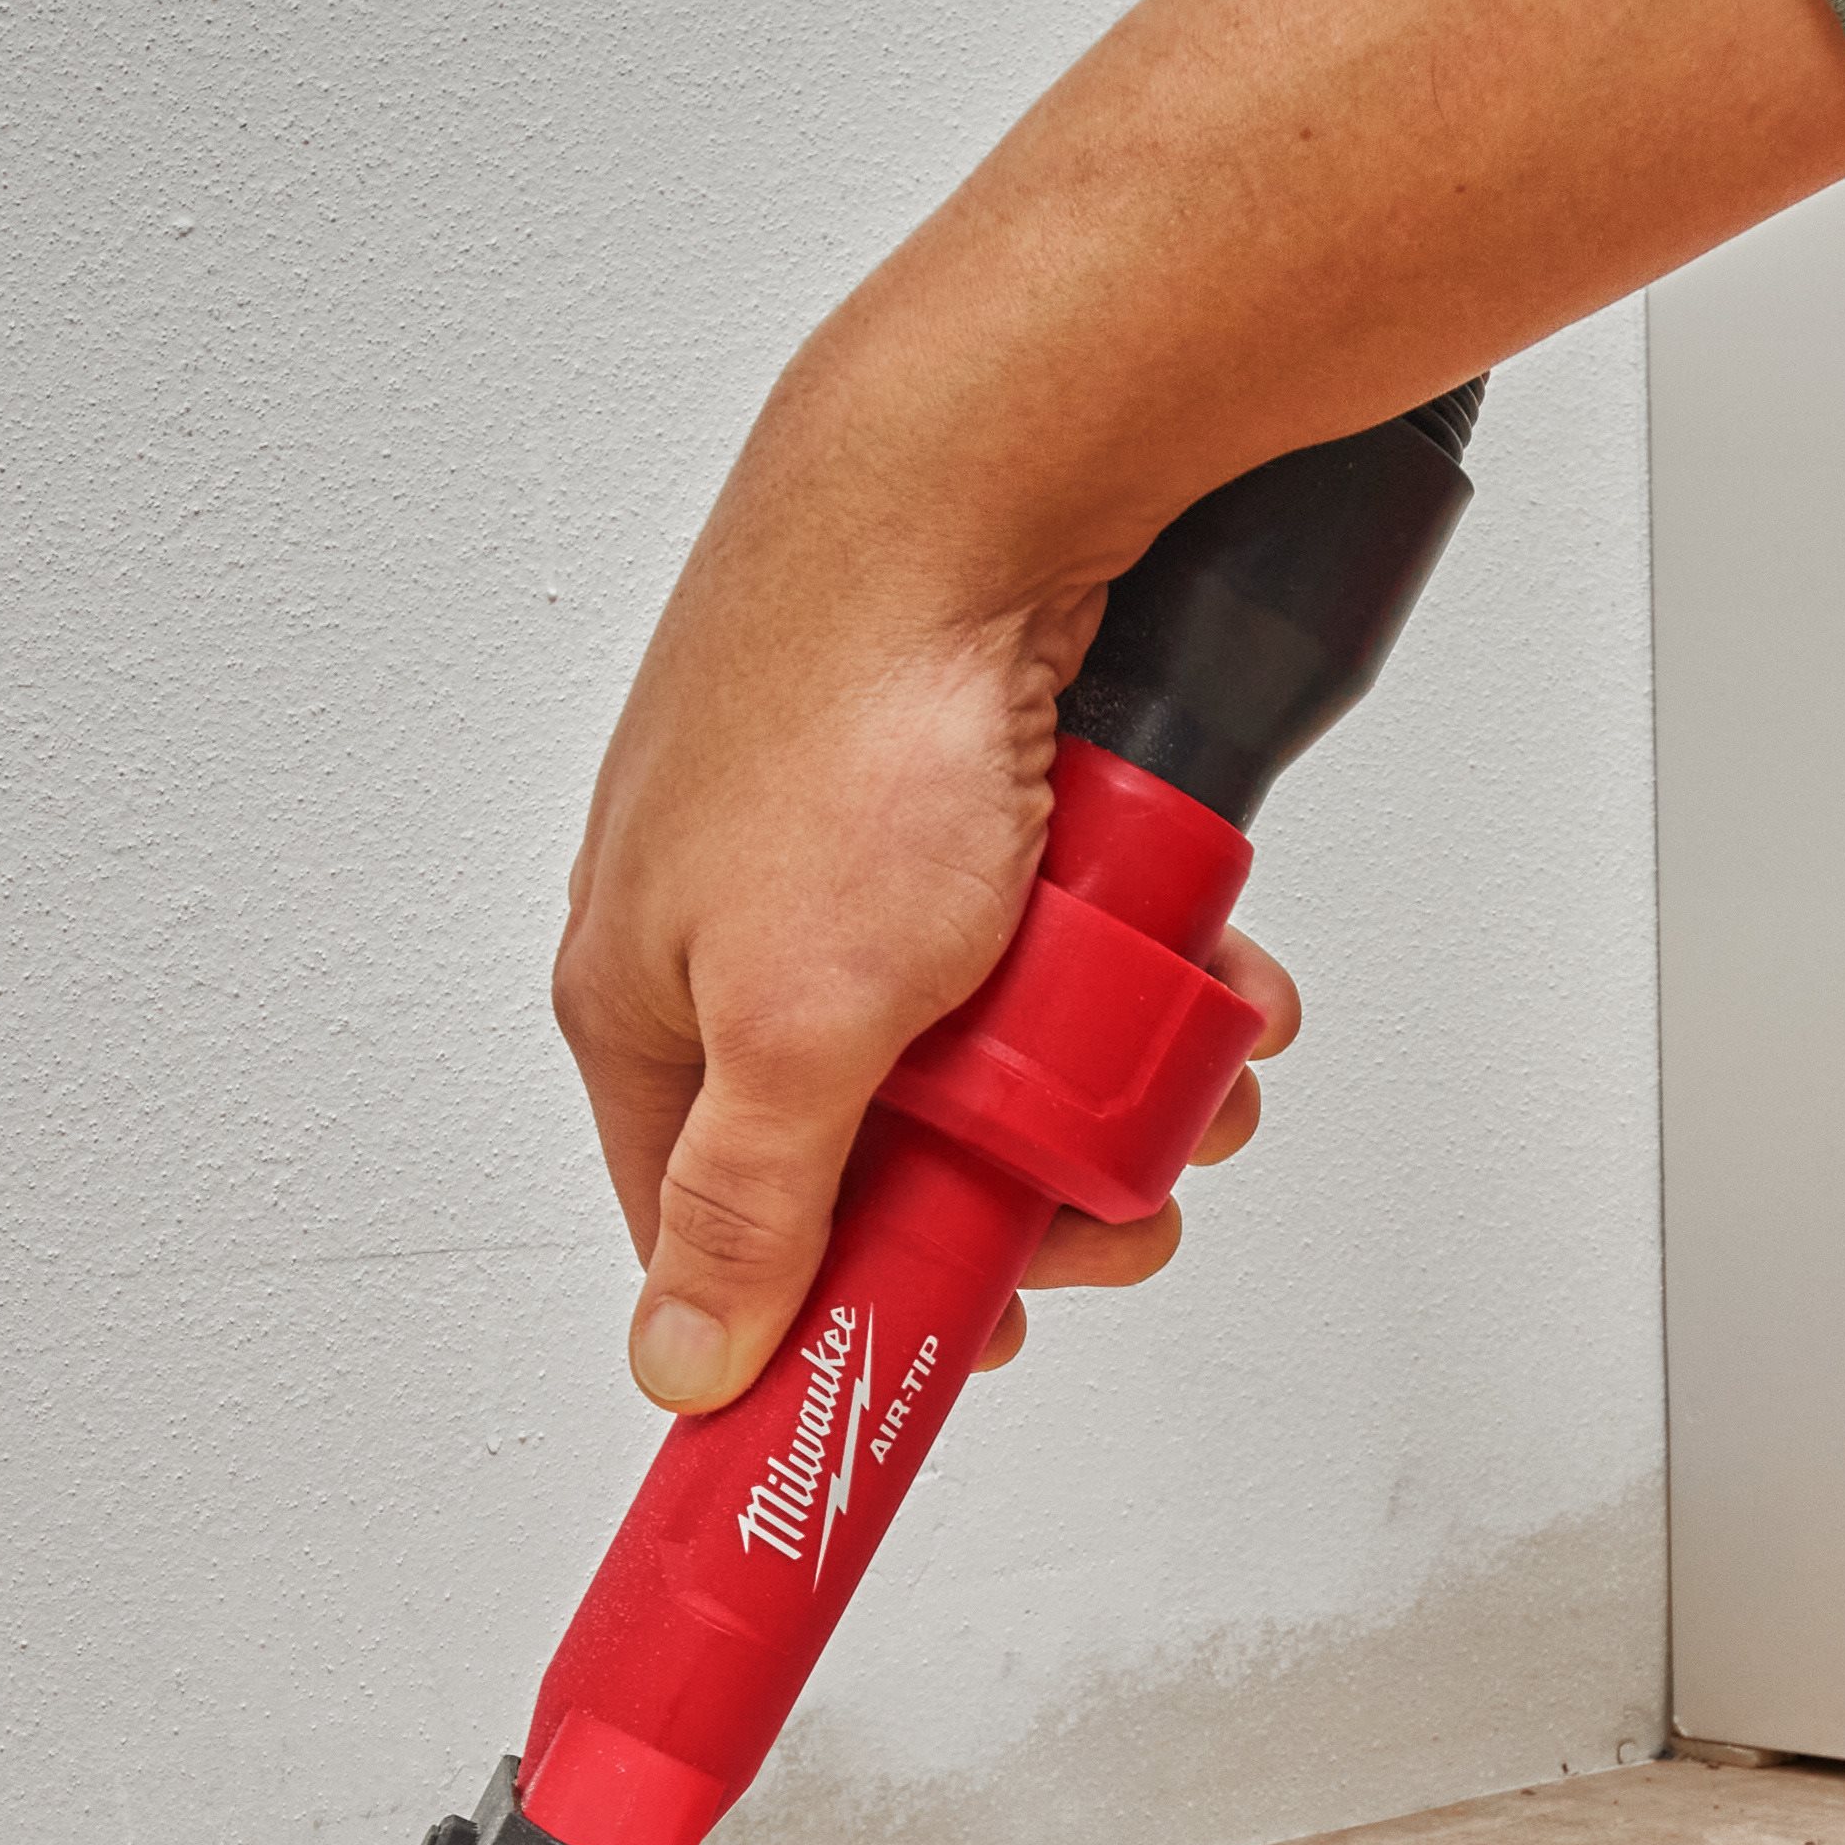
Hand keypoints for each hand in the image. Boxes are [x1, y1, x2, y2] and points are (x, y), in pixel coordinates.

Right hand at [551, 369, 1301, 1409]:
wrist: (981, 483)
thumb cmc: (857, 724)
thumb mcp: (801, 1025)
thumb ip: (748, 1204)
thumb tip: (681, 1360)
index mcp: (640, 1003)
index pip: (715, 1232)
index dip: (839, 1314)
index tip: (951, 1360)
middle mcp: (730, 933)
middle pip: (880, 1147)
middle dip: (1029, 1187)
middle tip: (1129, 1205)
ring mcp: (849, 860)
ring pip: (990, 1045)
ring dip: (1111, 1082)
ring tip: (1201, 1062)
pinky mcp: (959, 797)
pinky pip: (1053, 940)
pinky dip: (1133, 971)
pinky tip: (1205, 971)